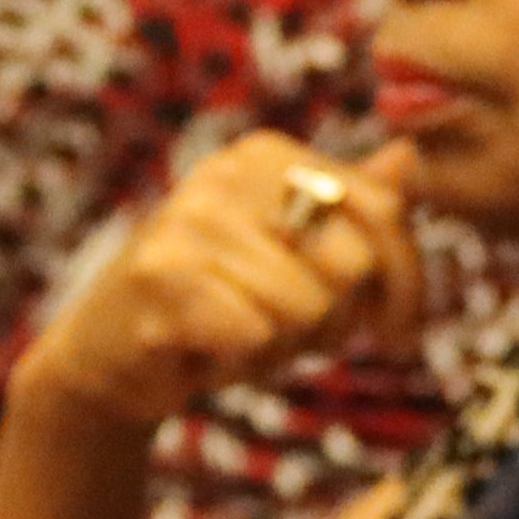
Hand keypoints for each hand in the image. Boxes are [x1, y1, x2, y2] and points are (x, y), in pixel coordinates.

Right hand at [13, 134, 420, 437]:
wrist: (108, 358)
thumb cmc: (218, 307)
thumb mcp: (294, 256)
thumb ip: (350, 208)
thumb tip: (410, 156)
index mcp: (267, 157)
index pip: (384, 210)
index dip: (407, 284)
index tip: (395, 333)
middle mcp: (227, 173)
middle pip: (355, 263)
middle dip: (339, 322)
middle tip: (290, 335)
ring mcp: (189, 219)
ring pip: (309, 307)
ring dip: (285, 347)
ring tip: (238, 338)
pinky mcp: (162, 276)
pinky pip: (258, 335)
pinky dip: (243, 362)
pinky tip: (206, 354)